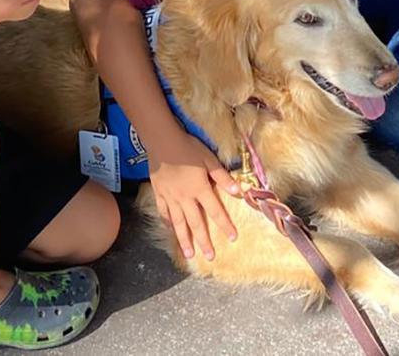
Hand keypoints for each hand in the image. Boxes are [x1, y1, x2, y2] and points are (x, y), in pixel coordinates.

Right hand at [147, 133, 239, 260]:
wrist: (162, 141)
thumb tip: (238, 192)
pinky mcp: (159, 194)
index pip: (216, 211)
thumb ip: (222, 177)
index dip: (225, 225)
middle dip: (204, 241)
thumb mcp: (209, 159)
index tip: (232, 238)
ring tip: (189, 254)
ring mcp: (170, 198)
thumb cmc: (188, 148)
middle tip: (210, 256)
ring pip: (178, 223)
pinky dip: (168, 224)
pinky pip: (164, 213)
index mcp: (200, 189)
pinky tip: (171, 231)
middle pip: (196, 223)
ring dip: (184, 239)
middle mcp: (185, 198)